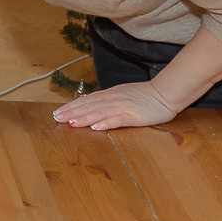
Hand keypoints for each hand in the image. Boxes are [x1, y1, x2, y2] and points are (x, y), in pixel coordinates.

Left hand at [53, 80, 179, 130]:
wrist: (165, 93)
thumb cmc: (145, 96)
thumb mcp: (121, 94)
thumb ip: (104, 98)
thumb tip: (87, 100)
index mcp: (109, 95)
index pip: (86, 101)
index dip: (71, 106)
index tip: (58, 112)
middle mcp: (112, 100)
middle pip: (89, 106)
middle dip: (71, 112)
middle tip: (57, 118)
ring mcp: (122, 107)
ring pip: (99, 112)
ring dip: (84, 118)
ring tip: (71, 123)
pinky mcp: (133, 115)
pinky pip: (117, 119)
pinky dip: (105, 123)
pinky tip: (96, 127)